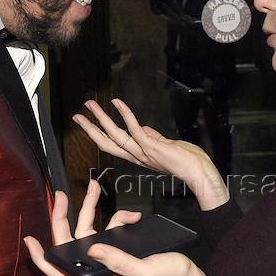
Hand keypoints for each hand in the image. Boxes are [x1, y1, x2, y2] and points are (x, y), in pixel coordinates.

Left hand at [22, 177, 140, 275]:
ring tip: (96, 186)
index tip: (30, 240)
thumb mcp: (142, 270)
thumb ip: (117, 260)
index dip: (43, 258)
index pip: (60, 272)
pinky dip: (121, 217)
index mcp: (98, 275)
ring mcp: (109, 255)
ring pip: (89, 229)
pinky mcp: (121, 247)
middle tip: (62, 196)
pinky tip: (134, 216)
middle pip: (69, 242)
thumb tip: (91, 247)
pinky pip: (112, 228)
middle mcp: (99, 265)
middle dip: (63, 218)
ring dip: (91, 207)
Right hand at [73, 98, 228, 209]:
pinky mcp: (152, 147)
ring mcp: (143, 153)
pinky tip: (116, 103)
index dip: (98, 135)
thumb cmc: (188, 160)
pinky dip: (125, 114)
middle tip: (76, 116)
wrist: (200, 173)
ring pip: (115, 135)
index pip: (113, 146)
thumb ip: (153, 137)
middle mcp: (137, 157)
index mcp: (139, 157)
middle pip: (106, 143)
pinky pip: (134, 128)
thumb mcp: (167, 146)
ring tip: (89, 105)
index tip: (88, 124)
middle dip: (89, 129)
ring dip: (100, 118)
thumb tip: (143, 128)